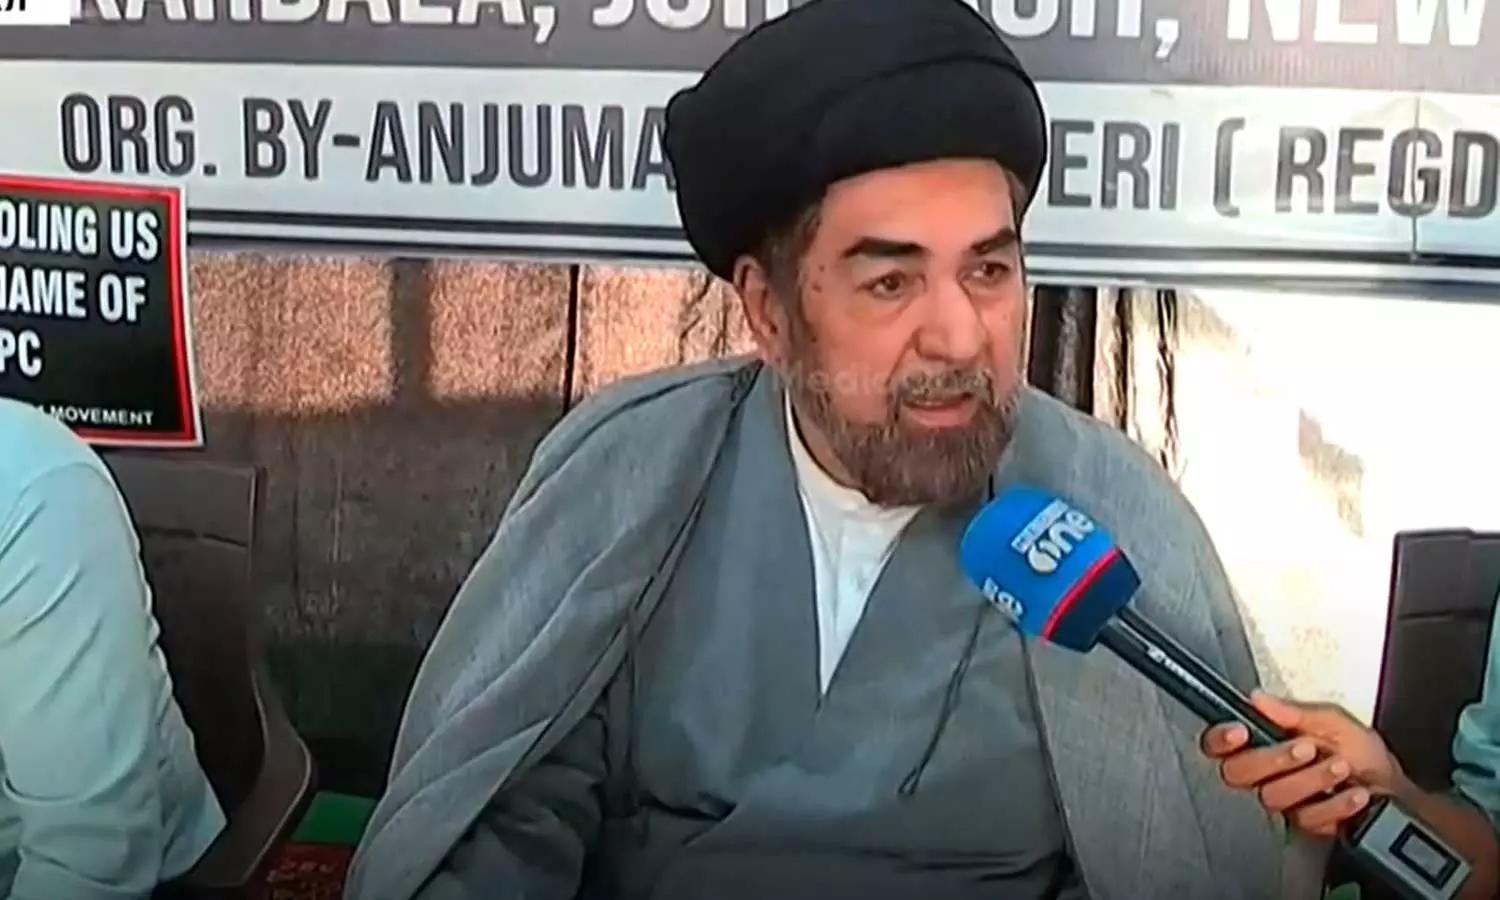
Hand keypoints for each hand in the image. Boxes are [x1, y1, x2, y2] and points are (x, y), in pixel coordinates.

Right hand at [1200, 691, 1410, 837]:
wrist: (1393, 792)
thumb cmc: (1363, 755)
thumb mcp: (1333, 721)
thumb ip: (1295, 712)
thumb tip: (1258, 698)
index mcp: (1264, 742)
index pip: (1218, 744)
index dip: (1220, 739)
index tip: (1240, 732)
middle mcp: (1266, 773)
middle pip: (1237, 773)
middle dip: (1274, 759)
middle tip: (1307, 748)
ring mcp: (1283, 801)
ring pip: (1273, 796)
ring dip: (1312, 779)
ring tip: (1341, 767)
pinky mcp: (1303, 825)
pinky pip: (1307, 817)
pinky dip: (1336, 803)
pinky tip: (1354, 794)